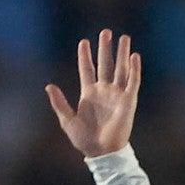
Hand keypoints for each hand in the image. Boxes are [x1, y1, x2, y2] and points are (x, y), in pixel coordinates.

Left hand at [46, 29, 140, 157]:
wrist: (102, 152)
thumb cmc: (84, 140)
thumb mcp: (67, 120)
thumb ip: (59, 103)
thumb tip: (49, 86)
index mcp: (89, 94)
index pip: (87, 69)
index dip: (85, 56)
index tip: (84, 42)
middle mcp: (104, 91)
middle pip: (106, 64)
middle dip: (106, 48)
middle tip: (106, 32)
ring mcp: (117, 95)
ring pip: (121, 69)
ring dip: (122, 53)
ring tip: (124, 38)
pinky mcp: (128, 101)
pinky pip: (132, 82)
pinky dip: (134, 69)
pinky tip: (134, 56)